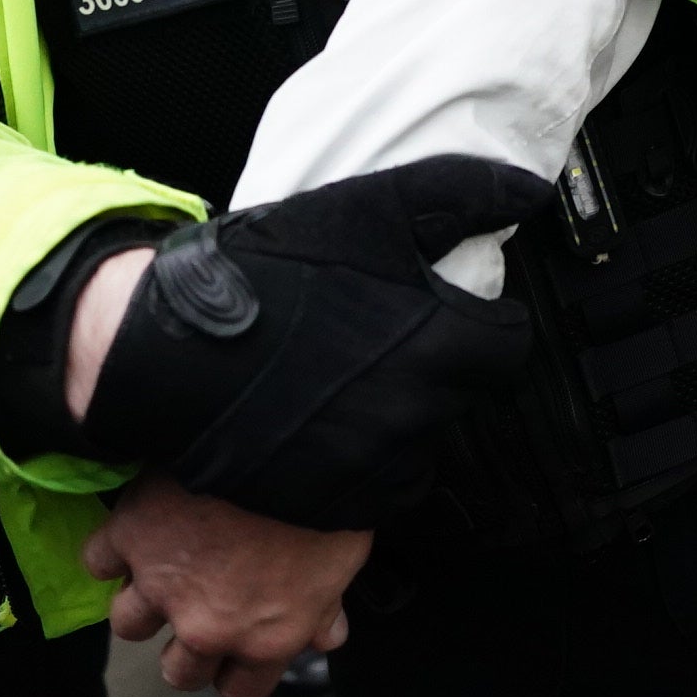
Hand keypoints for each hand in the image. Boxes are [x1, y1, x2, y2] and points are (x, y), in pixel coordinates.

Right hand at [76, 155, 546, 530]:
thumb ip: (467, 195)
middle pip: (462, 394)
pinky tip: (332, 428)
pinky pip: (376, 494)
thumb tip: (528, 193)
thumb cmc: (269, 273)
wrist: (168, 348)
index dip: (485, 323)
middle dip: (439, 368)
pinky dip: (365, 466)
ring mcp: (372, 465)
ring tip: (355, 384)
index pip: (509, 345)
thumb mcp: (375, 206)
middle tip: (389, 341)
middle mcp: (416, 413)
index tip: (457, 314)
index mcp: (441, 344)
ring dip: (403, 420)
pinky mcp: (328, 504)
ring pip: (421, 447)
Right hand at [87, 471, 366, 696]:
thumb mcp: (343, 562)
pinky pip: (98, 560)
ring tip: (163, 570)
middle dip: (189, 645)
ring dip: (145, 601)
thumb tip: (325, 637)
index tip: (239, 643)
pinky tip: (134, 532)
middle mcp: (207, 626)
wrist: (289, 441)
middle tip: (200, 607)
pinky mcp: (129, 537)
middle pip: (179, 671)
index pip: (239, 689)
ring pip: (129, 624)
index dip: (237, 666)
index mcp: (265, 638)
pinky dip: (111, 548)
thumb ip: (325, 607)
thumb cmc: (330, 502)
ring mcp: (162, 585)